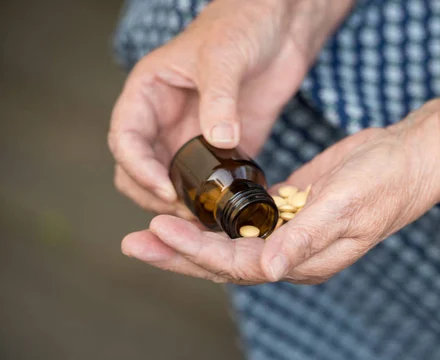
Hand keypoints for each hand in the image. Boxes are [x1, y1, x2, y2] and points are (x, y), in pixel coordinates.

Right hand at [108, 0, 353, 216]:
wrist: (280, 28)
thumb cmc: (242, 25)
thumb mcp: (225, 57)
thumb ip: (219, 98)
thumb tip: (218, 140)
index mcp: (149, 93)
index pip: (125, 138)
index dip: (137, 168)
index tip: (164, 189)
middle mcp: (165, 120)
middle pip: (139, 168)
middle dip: (153, 194)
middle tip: (183, 213)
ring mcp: (192, 136)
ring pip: (171, 181)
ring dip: (181, 204)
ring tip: (204, 219)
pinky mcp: (222, 149)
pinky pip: (208, 181)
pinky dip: (211, 199)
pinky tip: (226, 210)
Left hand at [121, 77, 439, 283]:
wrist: (406, 159)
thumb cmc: (384, 183)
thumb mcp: (347, 206)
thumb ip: (306, 238)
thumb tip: (267, 267)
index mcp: (305, 260)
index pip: (241, 265)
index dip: (199, 251)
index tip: (161, 230)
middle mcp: (292, 253)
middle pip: (225, 262)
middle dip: (179, 254)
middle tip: (132, 245)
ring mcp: (288, 234)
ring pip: (229, 243)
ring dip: (189, 238)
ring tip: (148, 232)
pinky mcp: (287, 210)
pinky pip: (243, 222)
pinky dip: (214, 219)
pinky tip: (191, 211)